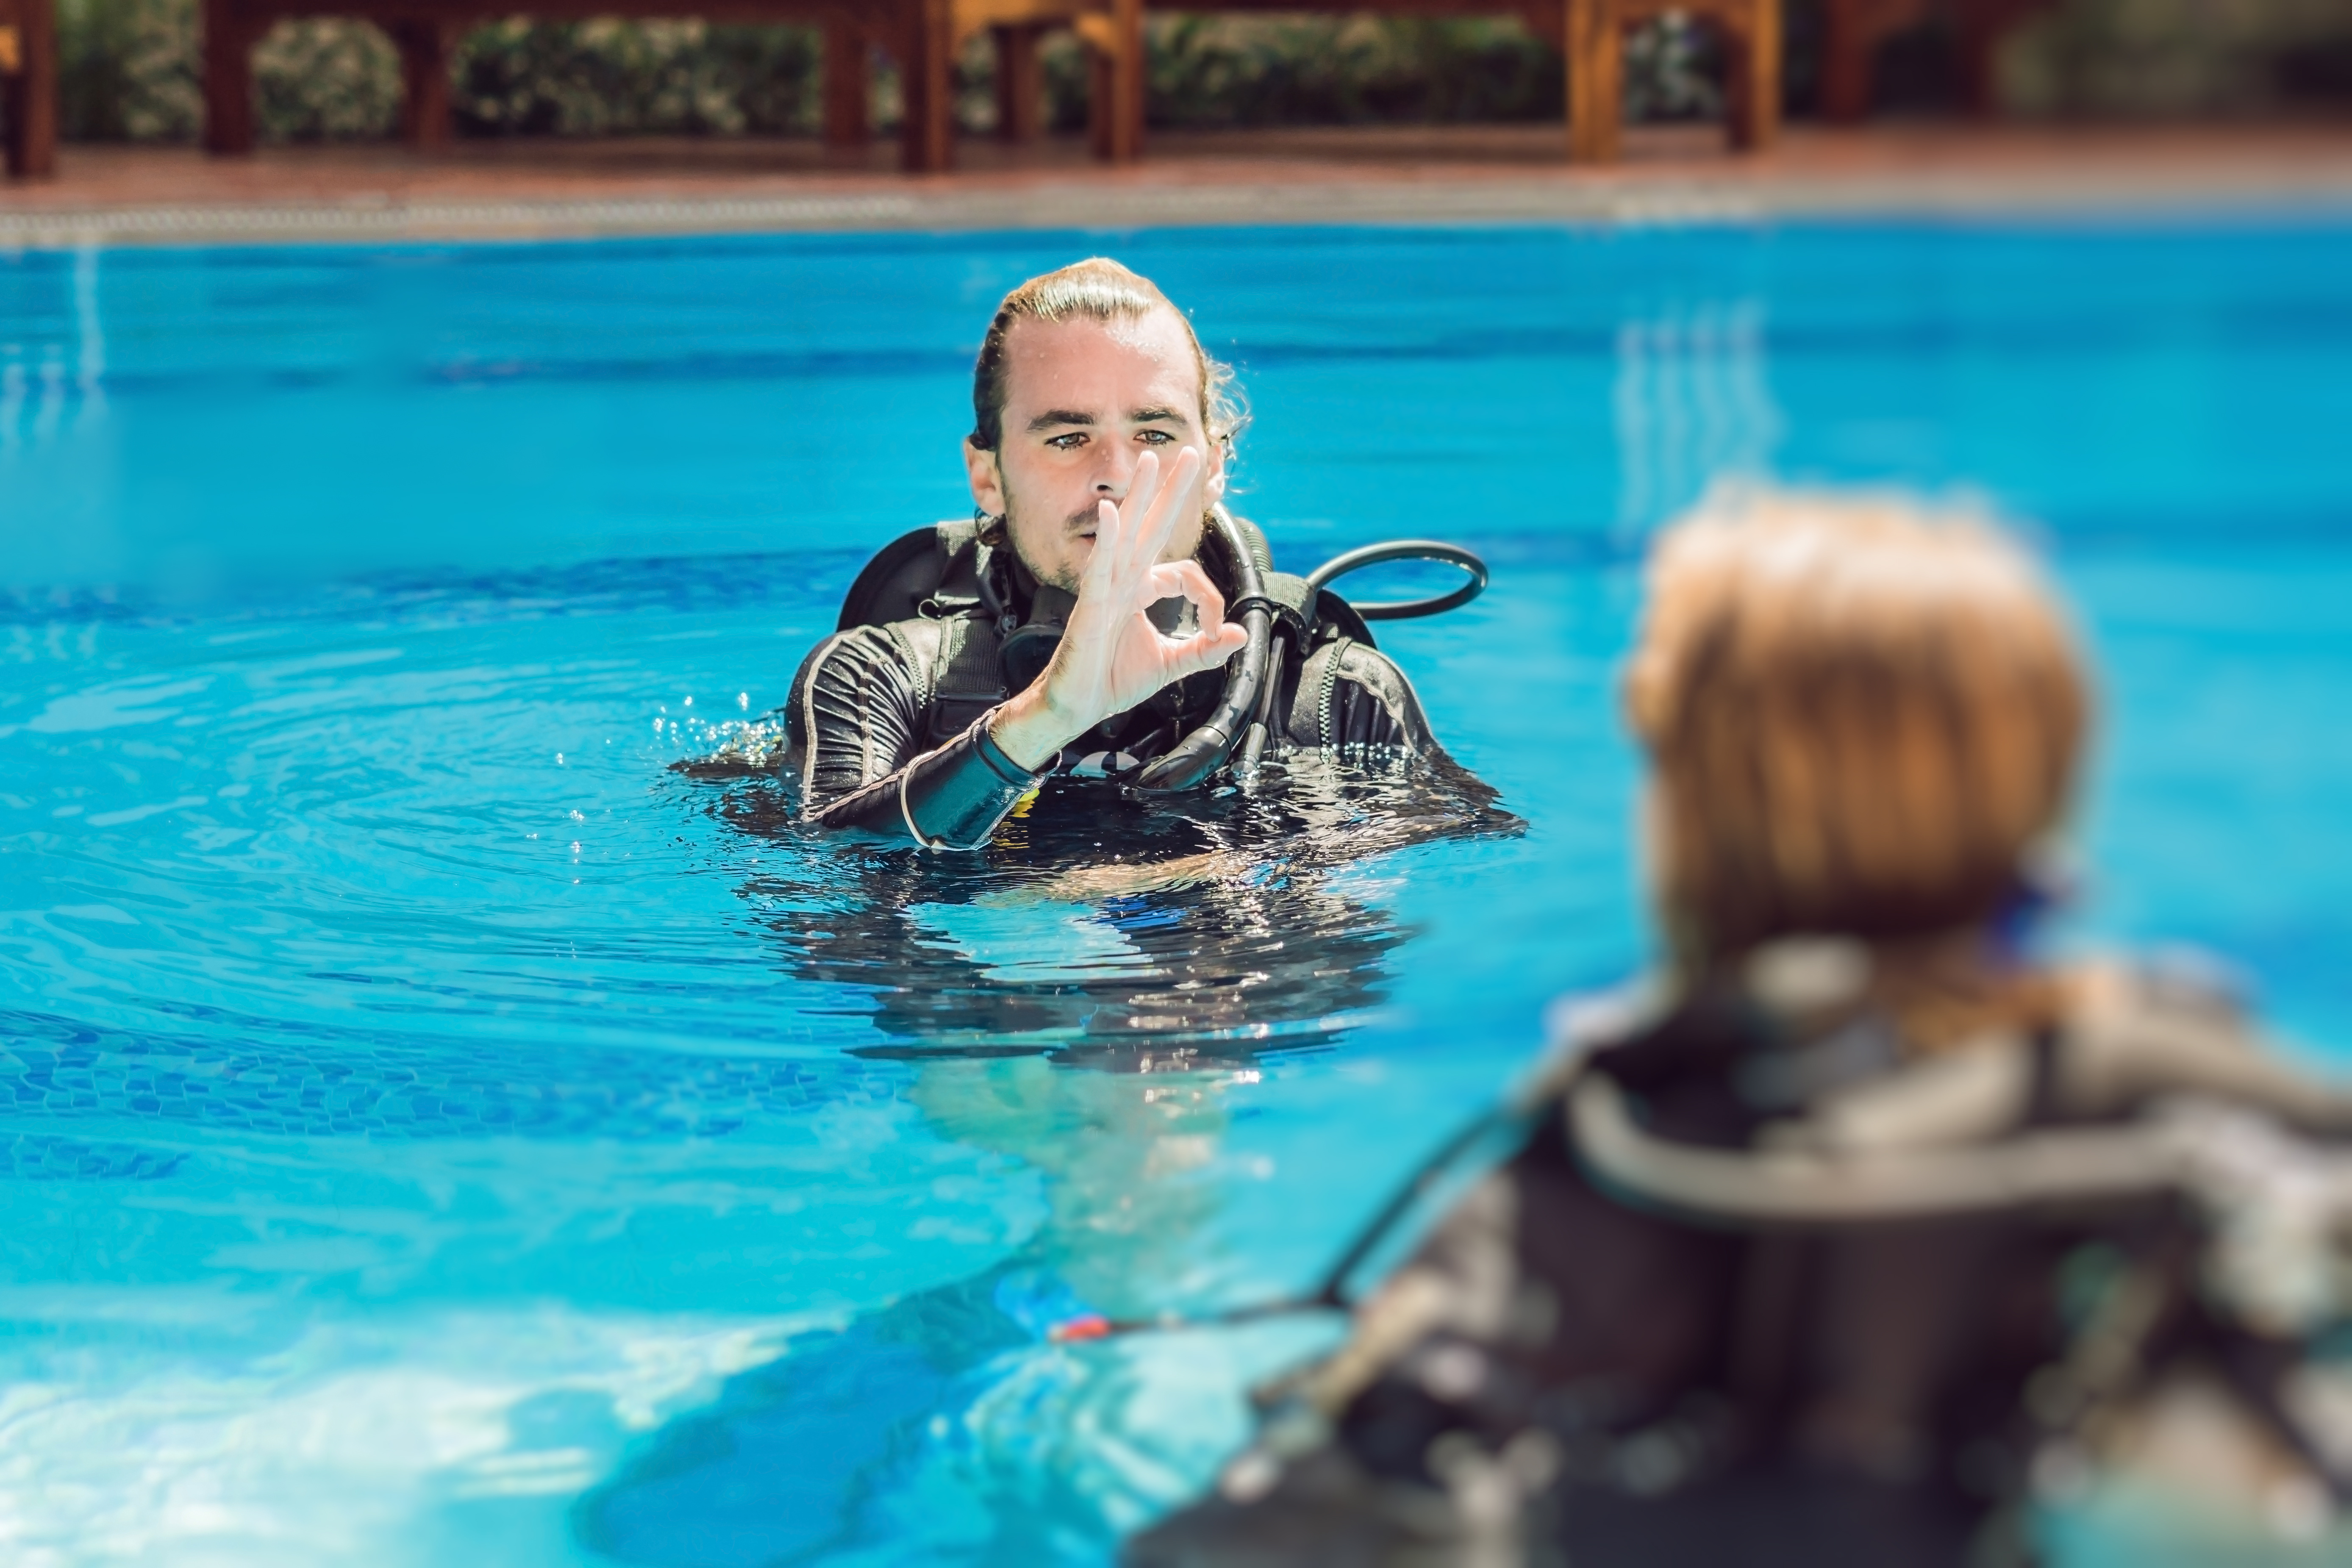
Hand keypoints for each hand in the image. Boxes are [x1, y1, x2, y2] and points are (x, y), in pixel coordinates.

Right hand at [988, 445, 1249, 770]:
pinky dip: (1107, 539)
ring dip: (1139, 495)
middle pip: (1151, 525)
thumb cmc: (1110, 681)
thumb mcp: (1170, 666)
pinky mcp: (1090, 605)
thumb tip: (1240, 636)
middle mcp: (1123, 581)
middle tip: (1188, 452)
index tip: (1215, 629)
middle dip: (1170, 489)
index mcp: (1140, 590)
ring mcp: (1105, 589)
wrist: (1076, 708)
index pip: (1184, 573)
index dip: (1209, 598)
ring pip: (1125, 533)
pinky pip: (1099, 567)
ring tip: (1149, 461)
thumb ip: (1204, 652)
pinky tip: (1113, 512)